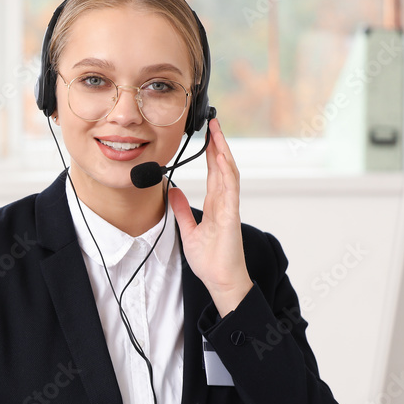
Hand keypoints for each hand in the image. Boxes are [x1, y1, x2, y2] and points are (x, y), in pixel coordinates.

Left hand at [168, 117, 253, 315]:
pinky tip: (222, 158)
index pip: (214, 173)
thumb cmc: (210, 261)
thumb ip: (181, 210)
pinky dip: (226, 173)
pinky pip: (230, 191)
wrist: (221, 281)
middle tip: (212, 123)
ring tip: (217, 132)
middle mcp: (225, 203)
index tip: (206, 136)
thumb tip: (172, 191)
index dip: (211, 153)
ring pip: (229, 173)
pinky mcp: (231, 217)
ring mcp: (230, 209)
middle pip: (223, 167)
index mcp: (216, 206)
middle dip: (218, 144)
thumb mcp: (188, 230)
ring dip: (223, 151)